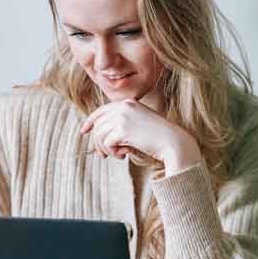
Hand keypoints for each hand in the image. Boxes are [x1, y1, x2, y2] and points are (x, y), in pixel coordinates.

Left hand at [80, 99, 202, 171]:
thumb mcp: (139, 125)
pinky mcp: (122, 129)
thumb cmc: (158, 138)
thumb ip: (122, 124)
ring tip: (117, 156)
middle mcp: (123, 107)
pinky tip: (124, 155)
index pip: (102, 110)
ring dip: (105, 149)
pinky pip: (107, 143)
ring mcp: (122, 117)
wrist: (173, 143)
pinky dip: (113, 152)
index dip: (90, 121)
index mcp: (128, 103)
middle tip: (103, 156)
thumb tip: (98, 134)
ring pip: (99, 135)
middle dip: (97, 142)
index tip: (84, 131)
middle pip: (98, 125)